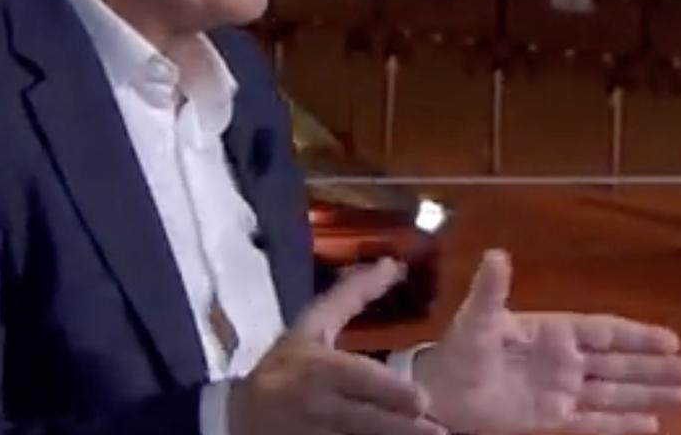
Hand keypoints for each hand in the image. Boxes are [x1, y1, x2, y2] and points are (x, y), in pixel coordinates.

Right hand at [229, 258, 446, 434]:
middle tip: (440, 431)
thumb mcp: (313, 326)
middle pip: (369, 422)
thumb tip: (394, 263)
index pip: (357, 379)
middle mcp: (319, 406)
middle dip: (405, 430)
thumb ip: (353, 295)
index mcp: (319, 367)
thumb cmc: (287, 364)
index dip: (391, 392)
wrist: (239, 417)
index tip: (424, 400)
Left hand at [416, 250, 680, 434]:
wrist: (438, 393)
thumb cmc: (458, 351)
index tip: (670, 339)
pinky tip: (650, 425)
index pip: (600, 331)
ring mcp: (559, 391)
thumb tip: (498, 254)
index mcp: (549, 331)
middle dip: (653, 367)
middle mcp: (562, 361)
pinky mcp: (551, 419)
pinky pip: (592, 422)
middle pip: (616, 364)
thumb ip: (491, 290)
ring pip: (612, 393)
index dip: (634, 335)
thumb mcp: (476, 319)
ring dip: (647, 394)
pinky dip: (620, 424)